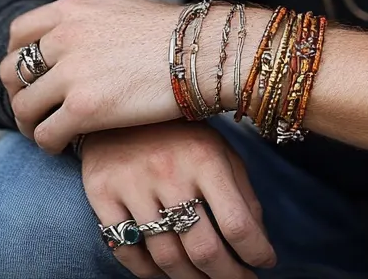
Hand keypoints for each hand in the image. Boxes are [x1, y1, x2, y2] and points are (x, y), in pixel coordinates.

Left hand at [0, 0, 182, 151]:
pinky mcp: (85, 109)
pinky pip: (45, 135)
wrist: (203, 51)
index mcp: (73, 10)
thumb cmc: (172, 32)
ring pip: (22, 107)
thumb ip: (86, 17)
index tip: (32, 75)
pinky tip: (68, 145)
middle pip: (12, 72)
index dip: (19, 57)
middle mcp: (65, 36)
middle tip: (37, 108)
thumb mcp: (121, 6)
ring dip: (31, 124)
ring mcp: (72, 73)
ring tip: (49, 131)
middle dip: (19, 93)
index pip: (18, 33)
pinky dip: (50, 144)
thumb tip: (69, 31)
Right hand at [82, 121, 275, 278]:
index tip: (266, 263)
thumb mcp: (218, 149)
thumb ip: (241, 191)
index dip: (255, 252)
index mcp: (206, 157)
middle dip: (227, 277)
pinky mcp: (102, 194)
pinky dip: (149, 273)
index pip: (237, 223)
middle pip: (203, 249)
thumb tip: (259, 239)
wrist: (119, 105)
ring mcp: (133, 185)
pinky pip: (127, 252)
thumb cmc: (179, 133)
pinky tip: (166, 272)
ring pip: (166, 258)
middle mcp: (170, 172)